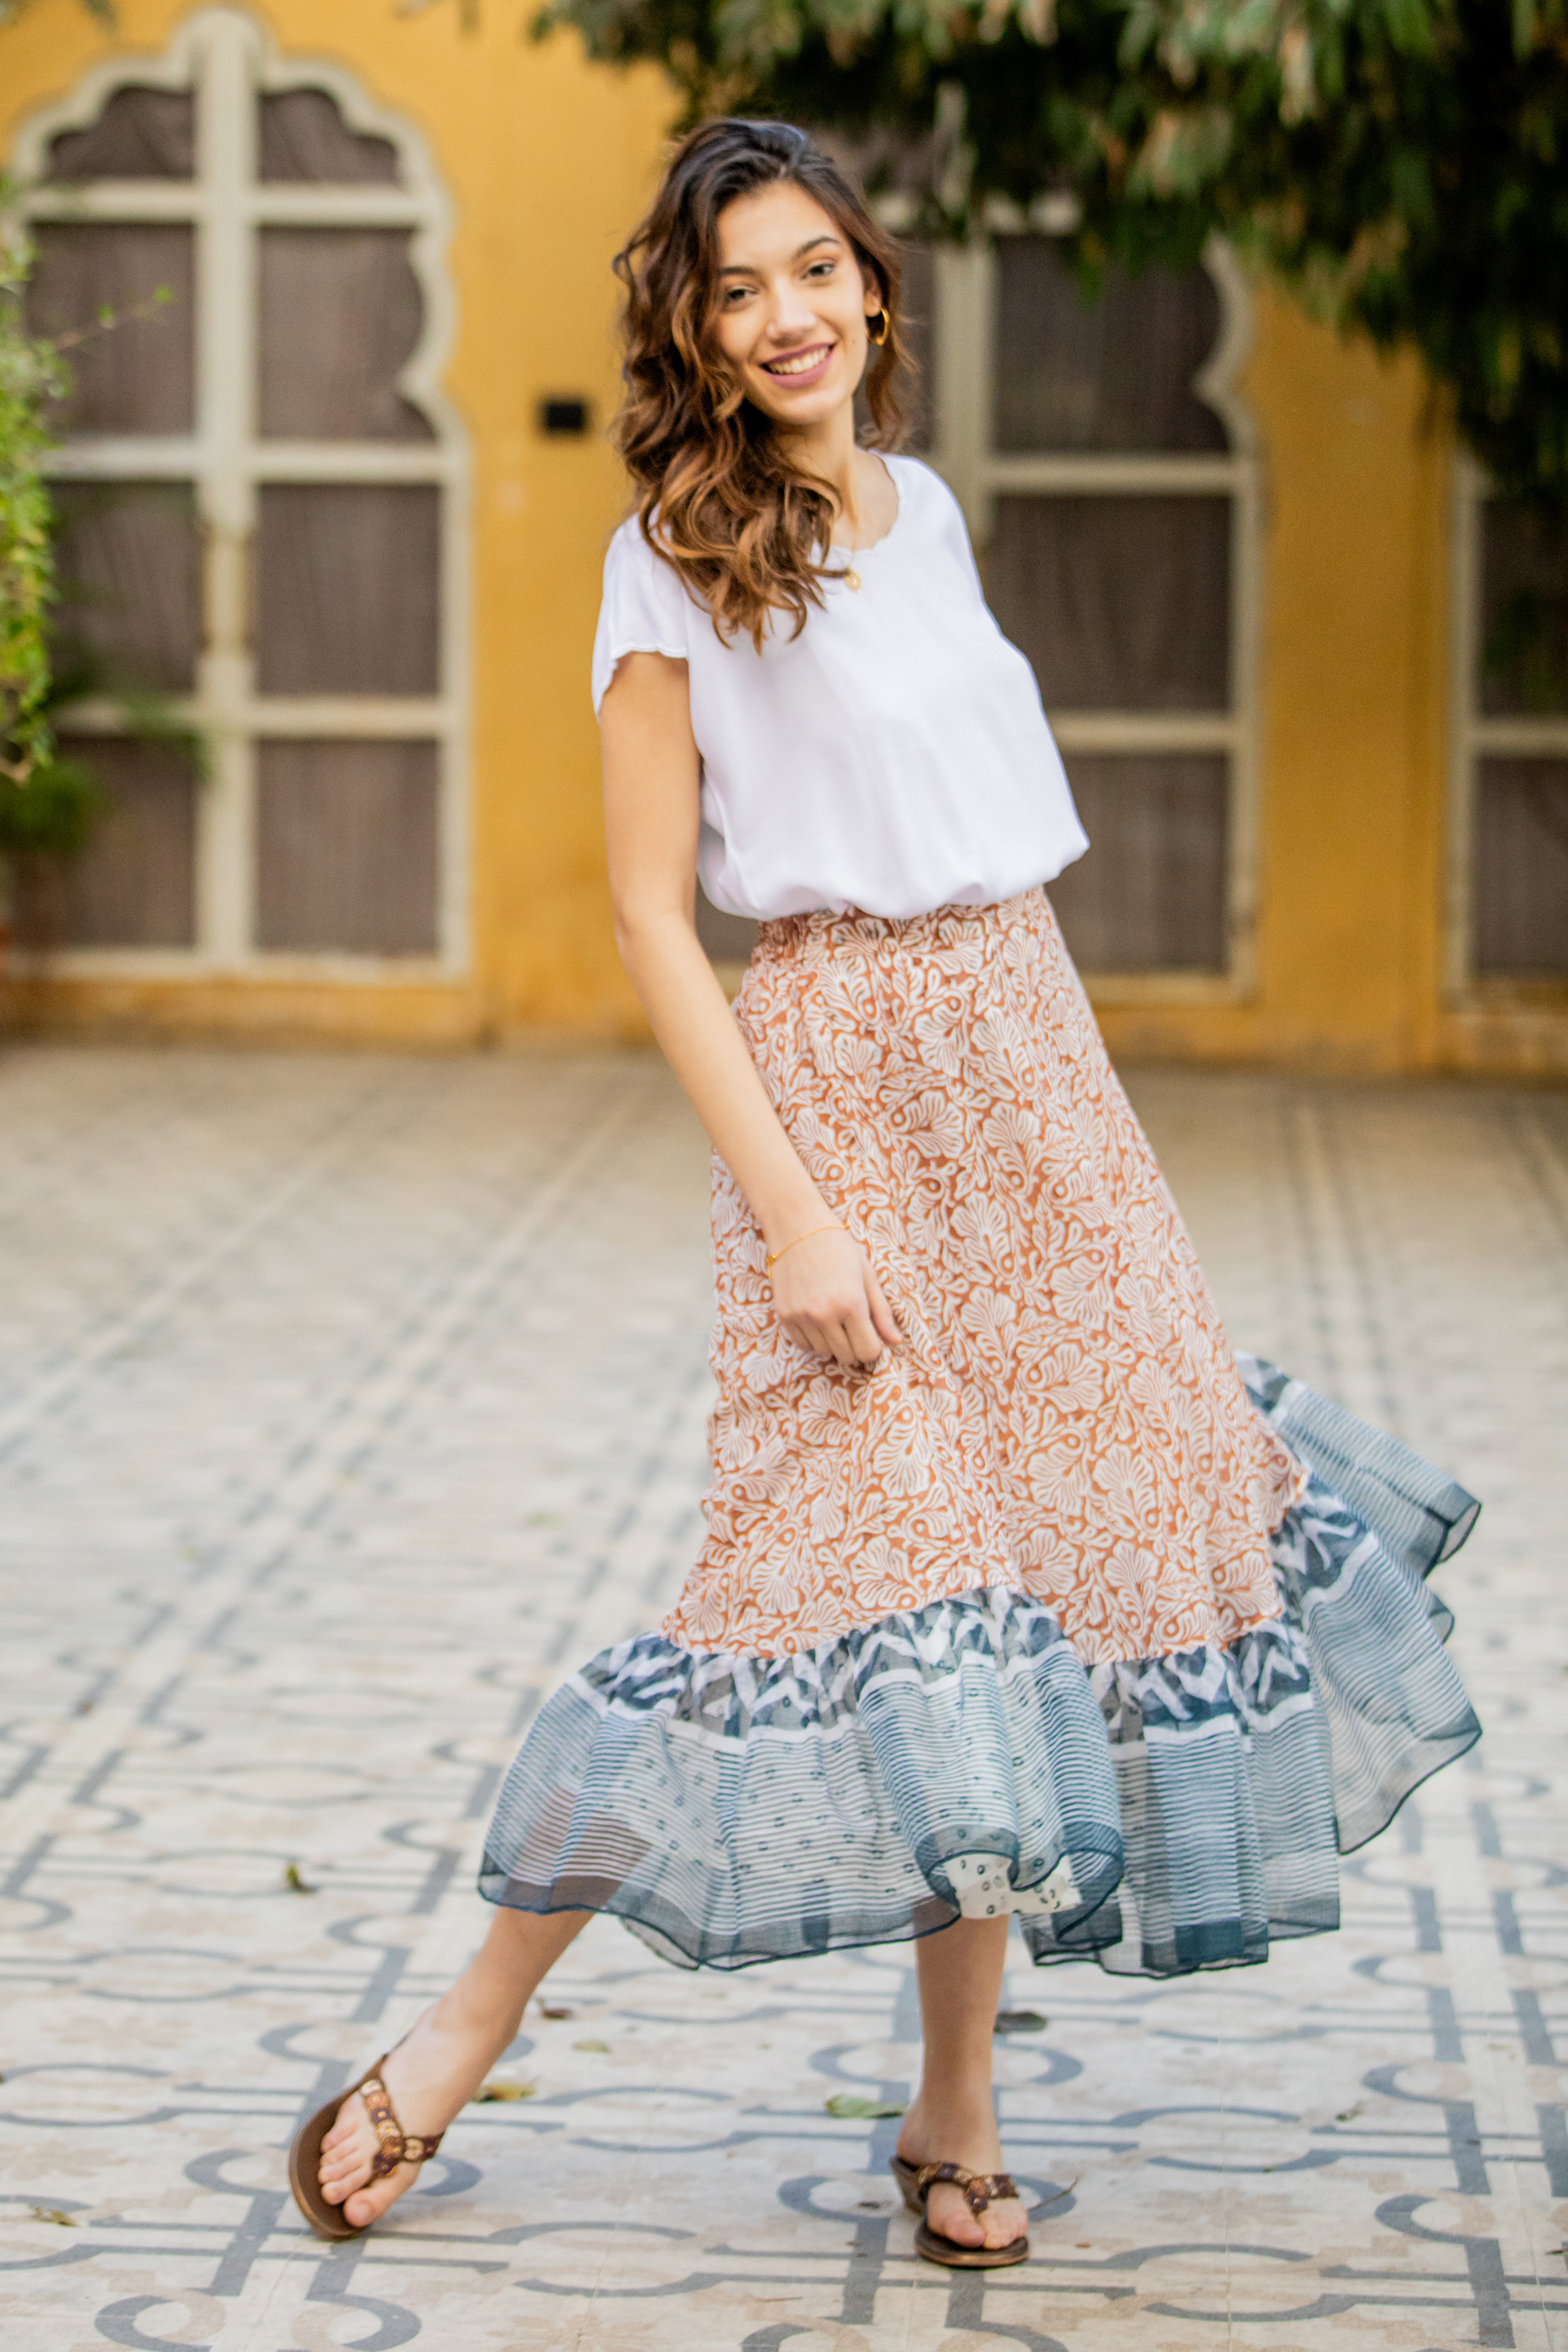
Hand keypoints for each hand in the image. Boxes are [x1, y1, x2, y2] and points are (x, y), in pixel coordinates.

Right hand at [767, 1227, 901, 1368]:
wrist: (797, 1228)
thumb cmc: (839, 1248)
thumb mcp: (867, 1275)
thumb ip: (882, 1312)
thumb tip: (896, 1342)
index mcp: (852, 1303)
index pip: (868, 1351)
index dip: (874, 1347)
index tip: (871, 1335)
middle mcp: (825, 1314)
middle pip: (847, 1356)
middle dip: (855, 1347)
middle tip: (854, 1327)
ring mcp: (801, 1316)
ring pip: (824, 1353)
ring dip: (833, 1344)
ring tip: (834, 1320)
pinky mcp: (784, 1315)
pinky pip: (803, 1346)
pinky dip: (813, 1341)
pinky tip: (817, 1321)